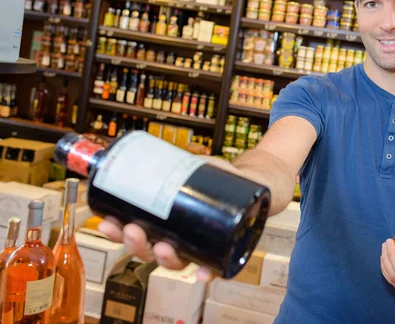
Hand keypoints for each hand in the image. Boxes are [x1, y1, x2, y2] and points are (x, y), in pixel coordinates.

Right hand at [96, 157, 242, 281]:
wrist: (251, 180)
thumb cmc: (217, 177)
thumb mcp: (195, 167)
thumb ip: (179, 164)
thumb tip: (155, 154)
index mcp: (164, 224)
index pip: (136, 233)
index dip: (118, 234)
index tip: (107, 223)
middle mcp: (177, 241)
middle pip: (149, 252)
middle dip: (136, 245)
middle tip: (132, 231)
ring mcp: (199, 247)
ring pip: (176, 262)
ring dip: (164, 259)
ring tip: (161, 246)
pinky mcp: (223, 250)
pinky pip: (213, 267)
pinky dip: (207, 273)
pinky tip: (201, 275)